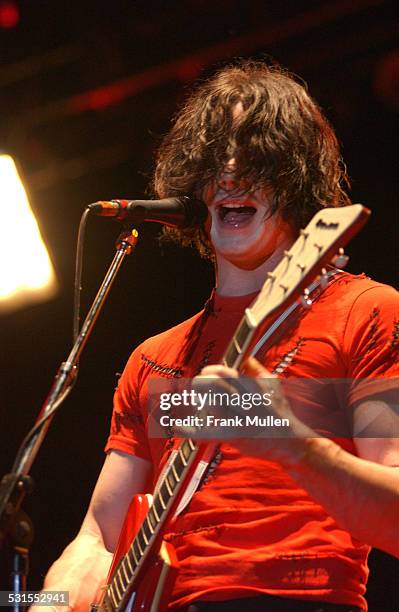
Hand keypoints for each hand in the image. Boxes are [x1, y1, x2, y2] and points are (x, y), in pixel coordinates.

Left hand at [194, 357, 312, 465]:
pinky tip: (176, 427)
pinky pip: (208, 432)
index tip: (205, 375)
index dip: (210, 372)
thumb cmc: (282, 414)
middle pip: (213, 384)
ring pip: (209, 402)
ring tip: (194, 403)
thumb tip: (246, 358)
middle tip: (197, 389)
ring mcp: (239, 417)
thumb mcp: (274, 387)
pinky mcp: (235, 436)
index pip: (222, 372)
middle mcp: (244, 399)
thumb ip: (258, 371)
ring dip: (197, 401)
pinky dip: (189, 430)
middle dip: (200, 384)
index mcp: (250, 386)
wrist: (292, 443)